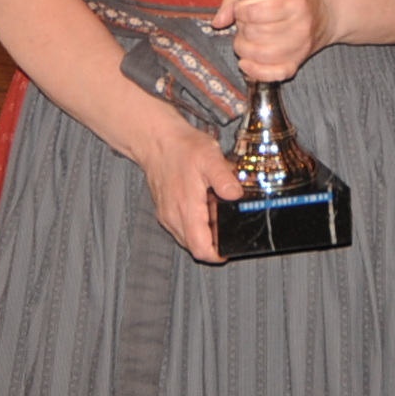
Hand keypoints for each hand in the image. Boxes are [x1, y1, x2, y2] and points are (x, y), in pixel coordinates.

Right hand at [134, 119, 242, 263]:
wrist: (157, 140)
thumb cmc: (182, 148)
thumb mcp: (210, 157)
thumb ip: (225, 179)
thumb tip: (237, 196)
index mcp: (186, 209)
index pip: (200, 249)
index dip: (217, 255)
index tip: (230, 248)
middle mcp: (173, 217)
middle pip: (195, 247)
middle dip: (213, 242)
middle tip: (226, 224)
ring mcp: (167, 215)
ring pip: (187, 239)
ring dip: (203, 233)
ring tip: (215, 212)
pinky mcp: (165, 210)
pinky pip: (181, 228)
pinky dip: (194, 224)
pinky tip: (203, 205)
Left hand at [215, 0, 335, 81]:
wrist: (327, 12)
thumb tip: (218, 22)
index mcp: (294, 0)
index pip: (255, 10)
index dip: (241, 9)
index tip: (243, 7)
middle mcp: (300, 24)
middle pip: (254, 32)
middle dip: (242, 27)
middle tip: (246, 22)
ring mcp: (300, 46)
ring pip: (259, 54)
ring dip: (243, 47)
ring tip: (245, 38)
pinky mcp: (298, 63)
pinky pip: (274, 74)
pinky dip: (255, 71)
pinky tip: (246, 63)